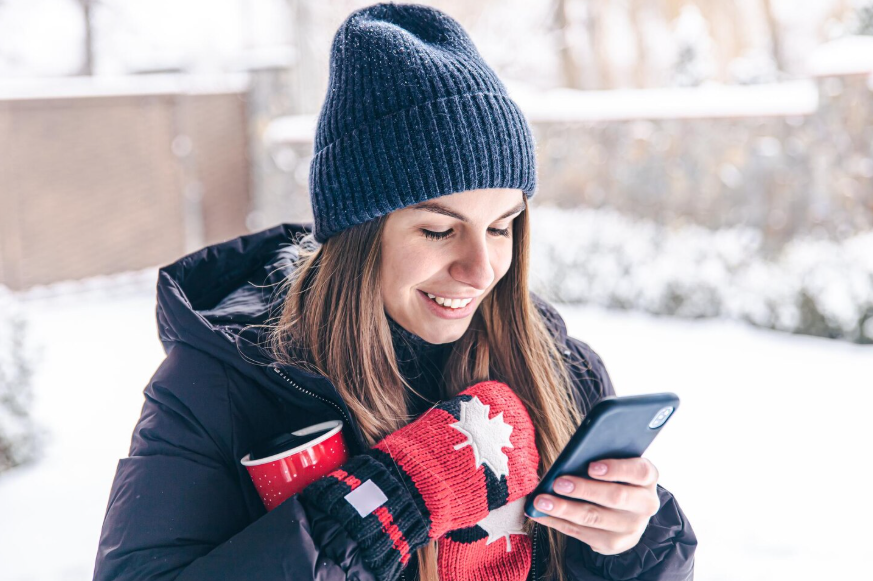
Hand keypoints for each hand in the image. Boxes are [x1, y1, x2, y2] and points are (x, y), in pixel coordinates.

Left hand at [528, 458, 660, 555]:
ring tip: (541, 501)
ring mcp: (631, 528)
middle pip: (615, 497)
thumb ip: (600, 456)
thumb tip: (570, 458)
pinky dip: (557, 522)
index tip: (591, 466)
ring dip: (564, 509)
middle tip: (558, 483)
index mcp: (648, 478)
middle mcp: (645, 505)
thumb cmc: (613, 476)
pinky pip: (581, 533)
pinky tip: (540, 514)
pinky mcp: (614, 544)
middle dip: (584, 490)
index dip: (616, 469)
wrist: (626, 510)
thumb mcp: (615, 462)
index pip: (639, 471)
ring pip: (595, 519)